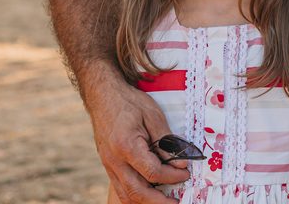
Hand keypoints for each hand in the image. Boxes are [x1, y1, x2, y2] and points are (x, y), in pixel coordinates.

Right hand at [84, 70, 190, 203]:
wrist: (102, 95)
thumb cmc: (129, 102)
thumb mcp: (153, 115)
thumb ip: (166, 140)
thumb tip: (179, 163)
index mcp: (127, 146)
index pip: (153, 172)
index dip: (173, 176)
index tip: (186, 172)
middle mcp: (114, 160)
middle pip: (138, 192)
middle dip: (160, 201)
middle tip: (178, 200)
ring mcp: (108, 165)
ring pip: (126, 195)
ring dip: (147, 203)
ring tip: (165, 201)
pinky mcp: (107, 165)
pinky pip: (119, 188)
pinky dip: (134, 196)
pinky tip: (149, 193)